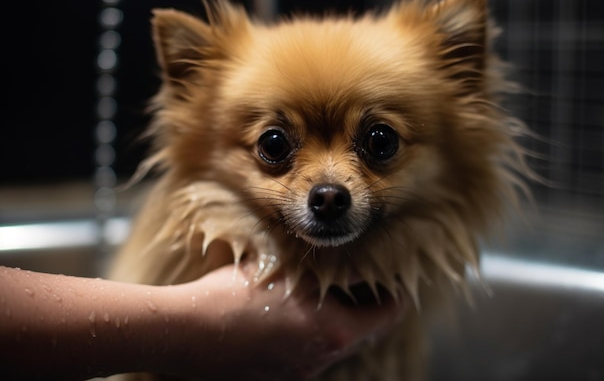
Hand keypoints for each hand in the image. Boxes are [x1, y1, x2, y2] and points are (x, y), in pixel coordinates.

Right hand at [171, 263, 407, 379]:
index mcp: (334, 334)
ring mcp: (298, 372)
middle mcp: (321, 360)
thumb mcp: (285, 270)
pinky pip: (306, 353)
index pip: (388, 317)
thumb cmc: (233, 295)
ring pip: (332, 343)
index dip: (395, 294)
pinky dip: (309, 332)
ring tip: (318, 290)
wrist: (185, 332)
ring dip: (334, 319)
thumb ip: (326, 267)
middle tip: (357, 278)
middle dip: (364, 305)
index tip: (391, 276)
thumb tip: (353, 258)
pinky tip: (287, 311)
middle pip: (362, 332)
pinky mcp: (275, 376)